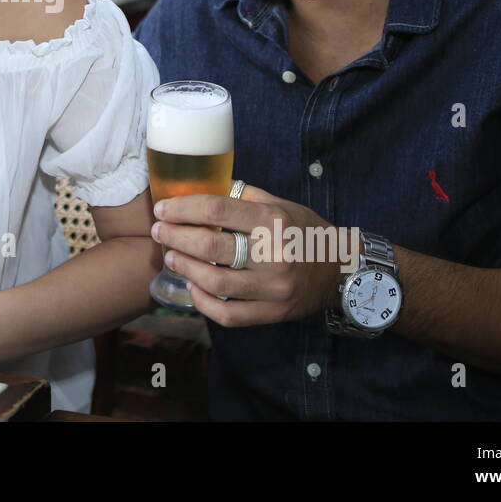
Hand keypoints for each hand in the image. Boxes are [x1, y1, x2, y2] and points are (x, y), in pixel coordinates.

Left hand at [150, 183, 346, 327]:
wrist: (341, 270)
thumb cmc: (306, 232)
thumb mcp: (281, 205)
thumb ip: (245, 196)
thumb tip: (206, 186)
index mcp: (272, 221)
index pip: (217, 208)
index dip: (183, 208)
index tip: (163, 208)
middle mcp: (273, 254)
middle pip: (210, 244)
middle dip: (175, 236)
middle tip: (159, 231)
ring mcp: (273, 288)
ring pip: (215, 282)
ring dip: (185, 268)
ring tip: (170, 256)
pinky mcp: (272, 313)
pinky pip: (229, 314)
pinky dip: (204, 302)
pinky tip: (192, 287)